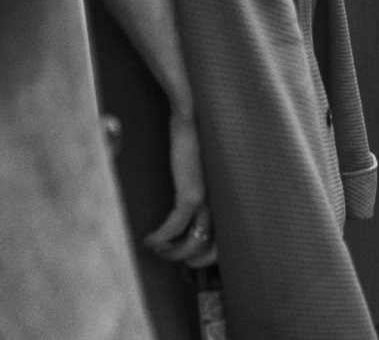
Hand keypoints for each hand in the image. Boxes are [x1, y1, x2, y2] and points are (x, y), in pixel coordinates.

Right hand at [141, 109, 216, 267]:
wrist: (193, 119)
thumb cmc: (198, 146)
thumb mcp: (205, 178)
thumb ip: (206, 199)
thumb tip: (194, 222)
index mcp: (228, 203)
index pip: (227, 243)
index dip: (208, 258)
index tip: (188, 259)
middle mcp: (223, 205)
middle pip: (211, 251)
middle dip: (188, 260)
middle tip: (169, 254)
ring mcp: (208, 201)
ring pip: (192, 244)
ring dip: (171, 252)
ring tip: (157, 247)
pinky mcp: (191, 194)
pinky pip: (174, 228)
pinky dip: (160, 238)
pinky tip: (149, 239)